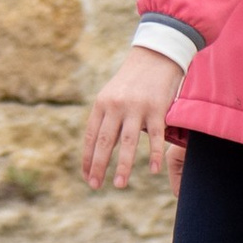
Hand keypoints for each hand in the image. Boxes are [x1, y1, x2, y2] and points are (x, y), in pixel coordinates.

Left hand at [81, 45, 185, 192]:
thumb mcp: (112, 96)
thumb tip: (100, 150)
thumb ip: (106, 120)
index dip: (88, 157)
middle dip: (99, 165)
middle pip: (105, 141)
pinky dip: (154, 154)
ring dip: (123, 166)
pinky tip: (153, 170)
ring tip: (119, 184)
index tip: (86, 176)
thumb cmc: (132, 81)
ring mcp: (136, 107)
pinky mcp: (156, 109)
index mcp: (101, 104)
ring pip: (128, 142)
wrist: (156, 56)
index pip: (91, 136)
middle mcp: (116, 106)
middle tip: (94, 186)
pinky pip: (154, 136)